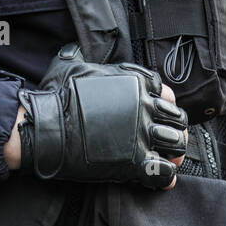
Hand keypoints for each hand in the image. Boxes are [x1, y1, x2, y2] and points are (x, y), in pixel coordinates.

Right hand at [13, 44, 188, 189]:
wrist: (47, 128)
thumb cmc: (57, 98)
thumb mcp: (72, 64)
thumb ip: (83, 57)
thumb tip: (74, 49)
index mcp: (136, 83)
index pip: (167, 93)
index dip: (165, 107)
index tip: (158, 116)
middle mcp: (144, 107)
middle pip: (177, 120)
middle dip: (174, 130)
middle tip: (165, 140)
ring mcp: (141, 134)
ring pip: (177, 144)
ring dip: (173, 152)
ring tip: (165, 158)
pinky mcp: (134, 162)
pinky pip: (165, 171)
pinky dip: (166, 176)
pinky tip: (160, 176)